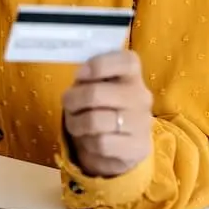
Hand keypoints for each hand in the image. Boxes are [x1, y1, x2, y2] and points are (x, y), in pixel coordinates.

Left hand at [61, 49, 152, 177]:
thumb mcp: (96, 86)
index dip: (97, 66)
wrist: (119, 147)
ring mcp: (141, 123)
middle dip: (73, 100)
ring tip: (75, 125)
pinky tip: (90, 142)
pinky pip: (101, 144)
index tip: (79, 75)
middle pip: (96, 94)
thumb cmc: (102, 108)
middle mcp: (141, 96)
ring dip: (76, 124)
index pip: (125, 61)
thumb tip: (80, 79)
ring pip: (94, 121)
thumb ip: (89, 78)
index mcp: (132, 75)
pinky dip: (88, 144)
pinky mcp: (138, 147)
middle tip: (67, 104)